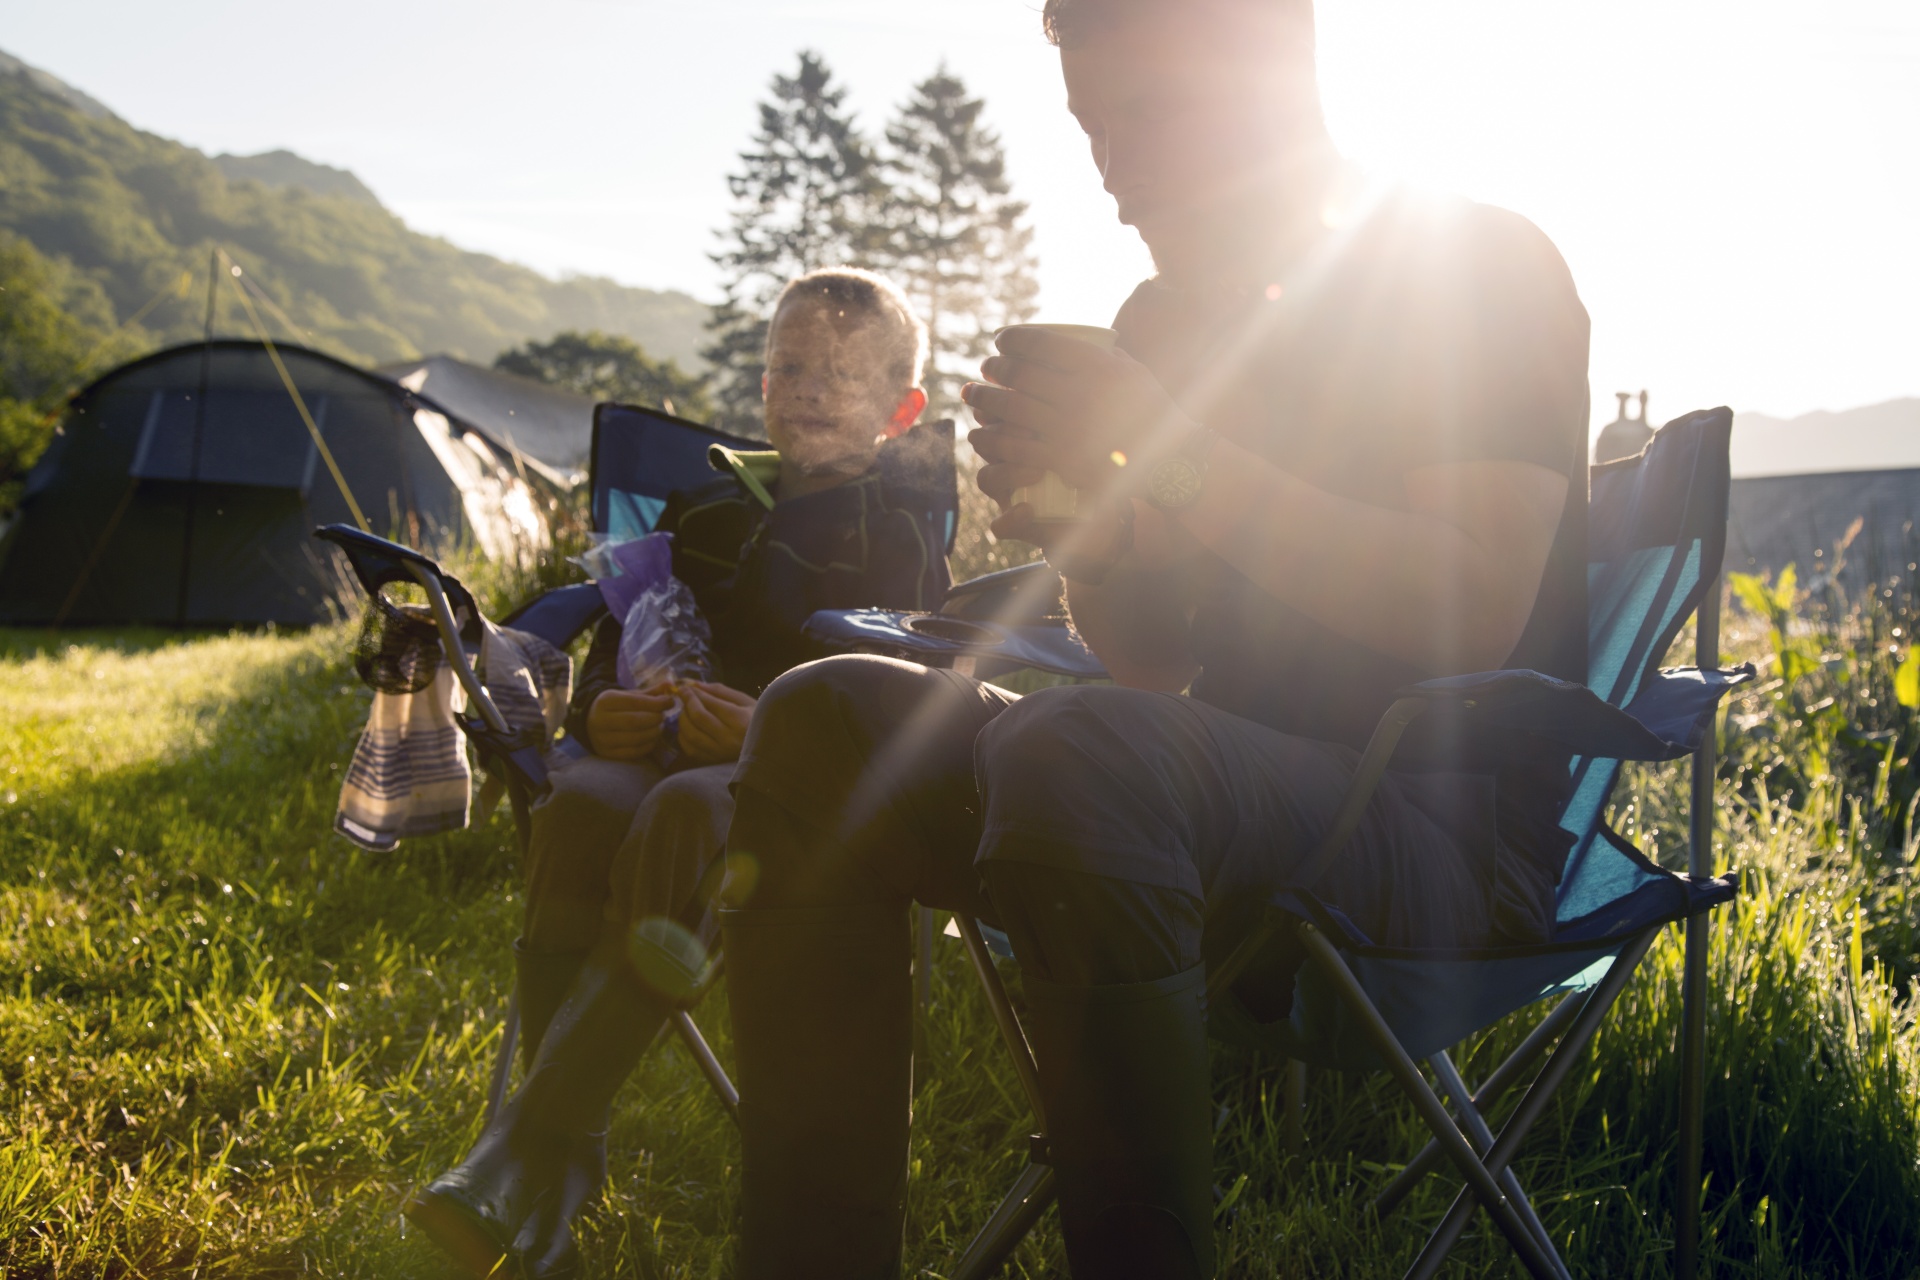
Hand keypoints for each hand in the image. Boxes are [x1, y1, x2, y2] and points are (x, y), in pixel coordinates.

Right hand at [586, 683, 673, 760]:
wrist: (591, 724)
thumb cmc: (615, 707)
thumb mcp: (628, 696)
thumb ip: (649, 692)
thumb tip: (670, 685)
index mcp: (605, 701)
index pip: (635, 702)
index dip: (656, 703)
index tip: (670, 702)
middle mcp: (601, 720)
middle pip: (635, 721)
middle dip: (655, 719)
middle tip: (663, 716)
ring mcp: (602, 739)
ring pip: (636, 738)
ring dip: (654, 732)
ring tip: (659, 727)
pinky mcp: (608, 754)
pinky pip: (634, 752)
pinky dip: (649, 745)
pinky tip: (652, 738)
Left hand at [677, 681, 756, 765]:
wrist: (768, 748)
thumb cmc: (757, 719)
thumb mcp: (744, 701)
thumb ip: (719, 691)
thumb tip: (694, 685)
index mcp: (740, 720)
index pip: (709, 704)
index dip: (693, 694)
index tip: (685, 687)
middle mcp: (729, 738)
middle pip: (698, 718)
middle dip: (687, 703)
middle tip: (683, 694)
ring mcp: (720, 752)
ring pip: (690, 735)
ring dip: (683, 719)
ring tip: (686, 710)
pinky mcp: (714, 761)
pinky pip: (690, 749)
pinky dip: (683, 736)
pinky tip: (688, 727)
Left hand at [963, 325, 1194, 502]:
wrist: (1167, 461)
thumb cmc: (1152, 411)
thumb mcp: (1133, 371)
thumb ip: (1103, 354)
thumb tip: (1075, 341)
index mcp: (1096, 365)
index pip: (1041, 344)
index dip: (1013, 339)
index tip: (1001, 340)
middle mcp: (1079, 393)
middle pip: (1020, 374)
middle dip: (994, 368)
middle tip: (985, 368)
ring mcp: (1068, 427)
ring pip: (1011, 409)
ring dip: (984, 400)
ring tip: (972, 395)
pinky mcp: (1061, 459)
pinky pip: (1015, 447)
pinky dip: (991, 439)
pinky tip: (979, 435)